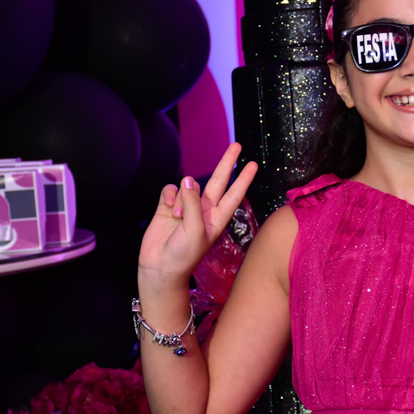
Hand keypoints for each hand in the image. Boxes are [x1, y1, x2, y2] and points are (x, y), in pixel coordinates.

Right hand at [138, 143, 257, 288]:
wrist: (160, 268)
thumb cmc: (184, 255)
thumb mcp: (195, 230)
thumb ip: (193, 203)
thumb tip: (187, 179)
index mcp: (217, 218)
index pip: (234, 194)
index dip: (243, 179)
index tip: (253, 164)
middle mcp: (204, 210)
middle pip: (217, 181)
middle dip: (227, 163)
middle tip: (236, 145)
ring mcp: (186, 207)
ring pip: (187, 186)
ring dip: (182, 197)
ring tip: (177, 217)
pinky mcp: (167, 206)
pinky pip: (170, 190)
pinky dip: (169, 196)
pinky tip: (167, 209)